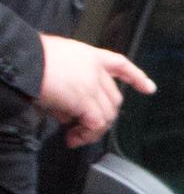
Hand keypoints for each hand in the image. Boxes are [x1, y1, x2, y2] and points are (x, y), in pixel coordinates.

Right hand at [37, 37, 154, 146]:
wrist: (23, 60)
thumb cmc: (31, 61)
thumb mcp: (55, 64)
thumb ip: (69, 83)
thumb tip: (67, 113)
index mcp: (89, 55)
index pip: (120, 64)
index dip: (136, 77)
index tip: (149, 88)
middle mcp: (95, 69)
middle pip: (114, 99)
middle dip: (101, 117)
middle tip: (82, 129)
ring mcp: (93, 84)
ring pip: (107, 115)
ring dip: (92, 131)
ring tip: (74, 136)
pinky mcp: (86, 100)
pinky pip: (96, 124)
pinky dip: (86, 135)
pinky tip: (72, 137)